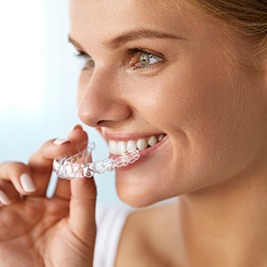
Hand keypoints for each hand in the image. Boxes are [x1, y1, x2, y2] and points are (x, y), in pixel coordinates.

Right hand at [0, 125, 96, 266]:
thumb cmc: (71, 264)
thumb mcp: (83, 228)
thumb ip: (84, 196)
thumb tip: (85, 161)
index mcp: (61, 201)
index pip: (65, 168)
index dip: (72, 150)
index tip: (78, 133)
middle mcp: (37, 200)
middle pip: (39, 163)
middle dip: (50, 149)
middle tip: (62, 146)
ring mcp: (15, 209)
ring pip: (10, 172)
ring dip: (18, 171)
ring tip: (29, 188)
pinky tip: (7, 199)